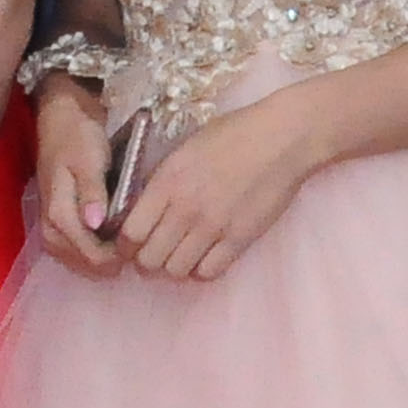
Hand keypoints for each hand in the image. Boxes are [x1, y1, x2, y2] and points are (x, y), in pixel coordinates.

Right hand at [26, 81, 129, 278]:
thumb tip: (96, 223)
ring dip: (108, 257)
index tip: (142, 241)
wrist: (60, 122)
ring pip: (84, 263)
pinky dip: (99, 251)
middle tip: (140, 238)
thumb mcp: (89, 159)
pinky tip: (116, 238)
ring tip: (131, 237)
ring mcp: (53, 232)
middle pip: (88, 265)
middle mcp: (52, 231)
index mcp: (59, 216)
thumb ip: (93, 192)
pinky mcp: (58, 228)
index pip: (92, 256)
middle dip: (115, 259)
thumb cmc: (78, 137)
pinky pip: (80, 253)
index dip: (120, 256)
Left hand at [115, 93, 316, 283]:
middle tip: (157, 249)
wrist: (282, 139)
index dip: (125, 243)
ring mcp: (213, 227)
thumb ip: (161, 181)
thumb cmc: (233, 134)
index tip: (132, 242)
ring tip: (182, 252)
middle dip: (147, 259)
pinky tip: (206, 254)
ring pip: (176, 270)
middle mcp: (185, 209)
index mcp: (167, 182)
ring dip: (174, 266)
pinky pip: (209, 272)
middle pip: (149, 259)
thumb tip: (141, 209)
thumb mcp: (184, 150)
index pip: (130, 233)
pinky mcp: (240, 239)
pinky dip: (202, 269)